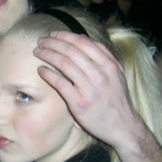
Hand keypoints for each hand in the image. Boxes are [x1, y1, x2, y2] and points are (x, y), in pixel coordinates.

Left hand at [33, 31, 142, 151]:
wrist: (123, 126)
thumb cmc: (116, 98)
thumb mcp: (117, 73)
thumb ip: (103, 55)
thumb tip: (82, 38)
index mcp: (109, 64)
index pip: (83, 42)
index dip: (65, 36)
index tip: (53, 34)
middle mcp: (100, 74)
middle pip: (71, 51)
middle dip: (53, 43)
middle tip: (41, 41)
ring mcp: (89, 88)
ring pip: (64, 64)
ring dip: (48, 54)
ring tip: (38, 52)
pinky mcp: (79, 102)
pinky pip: (60, 83)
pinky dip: (48, 74)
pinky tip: (41, 69)